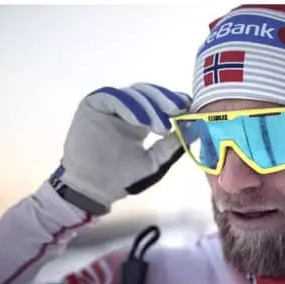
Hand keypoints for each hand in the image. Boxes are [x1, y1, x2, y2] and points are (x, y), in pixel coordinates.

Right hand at [49, 83, 189, 213]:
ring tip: (160, 125)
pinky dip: (130, 106)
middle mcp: (124, 109)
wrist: (94, 188)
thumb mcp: (154, 161)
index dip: (173, 101)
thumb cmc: (122, 177)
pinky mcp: (92, 105)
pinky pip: (113, 98)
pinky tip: (141, 120)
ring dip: (149, 106)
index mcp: (139, 119)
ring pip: (133, 94)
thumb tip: (192, 130)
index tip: (188, 105)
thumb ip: (171, 146)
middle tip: (178, 108)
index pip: (158, 103)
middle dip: (164, 100)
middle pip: (148, 94)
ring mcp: (108, 106)